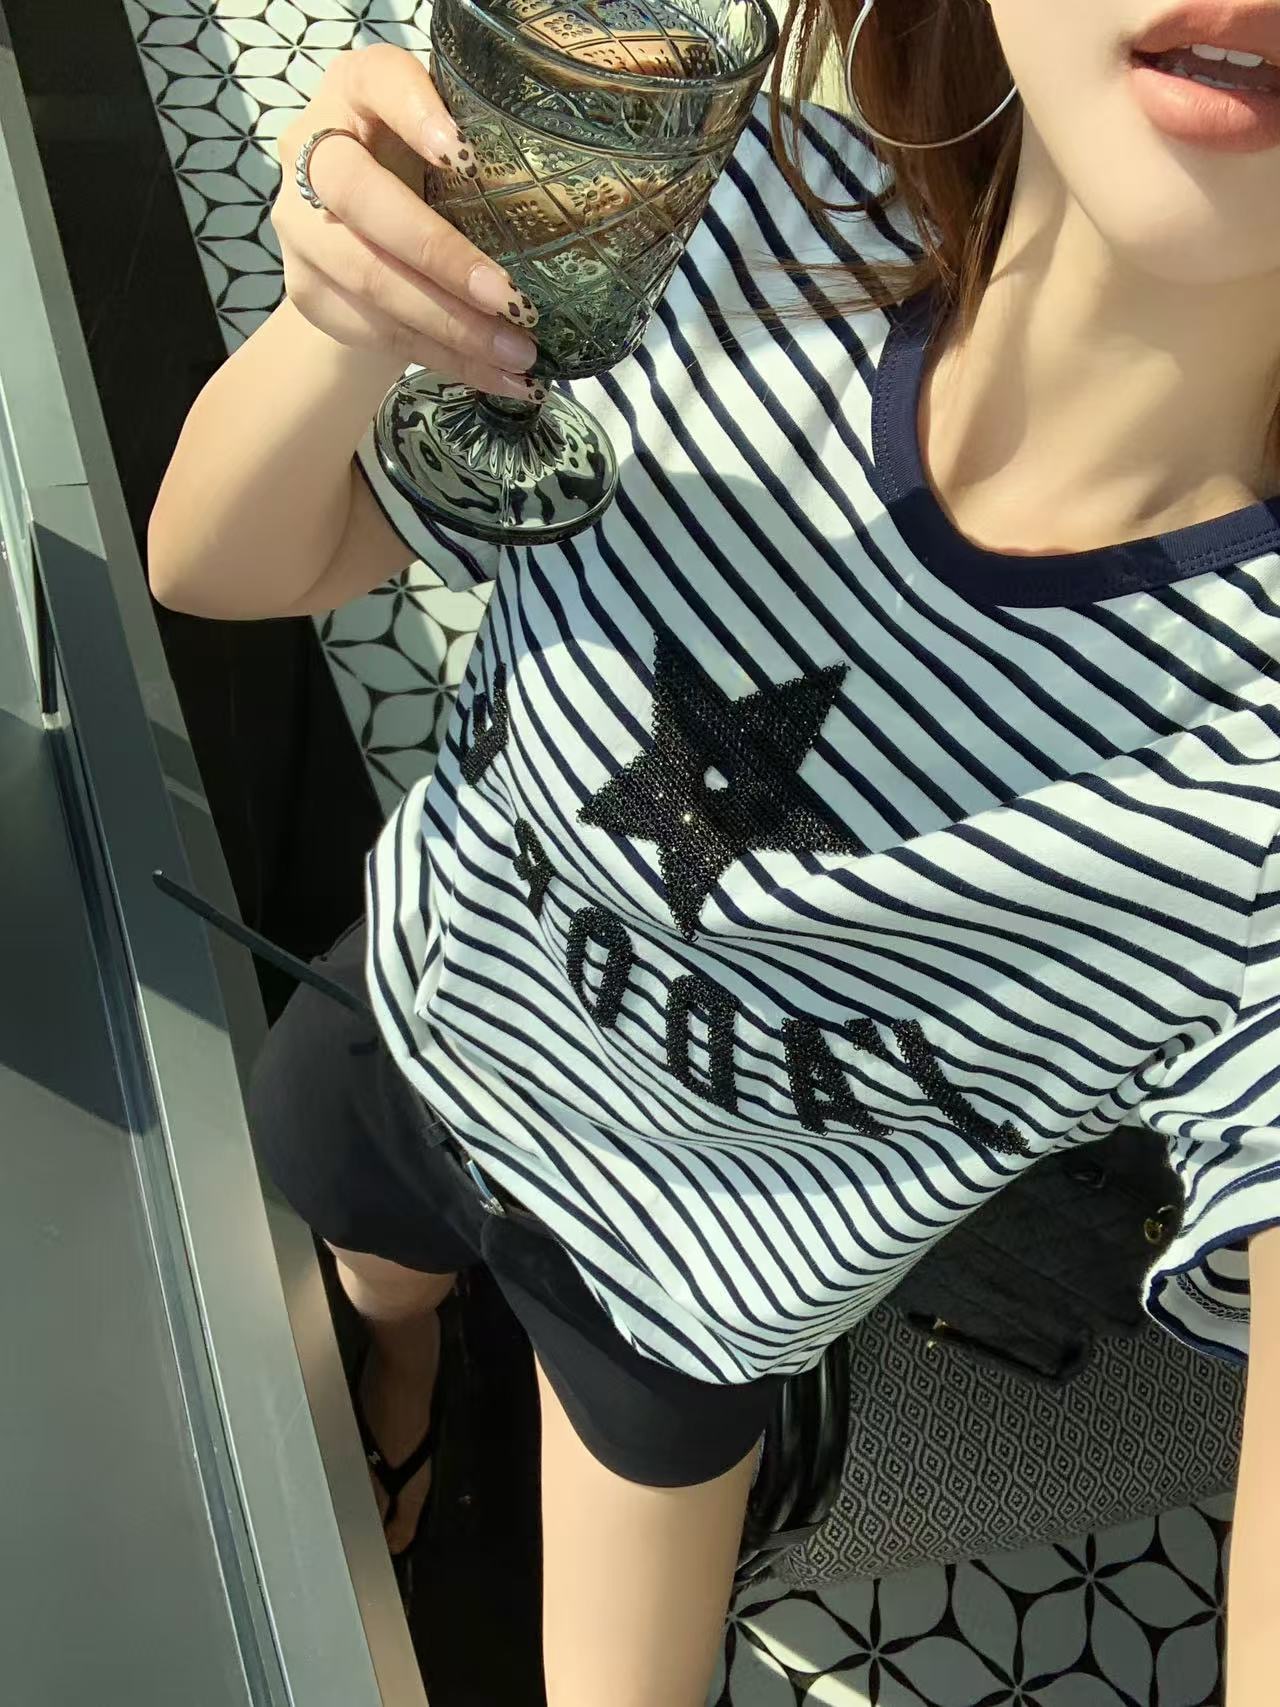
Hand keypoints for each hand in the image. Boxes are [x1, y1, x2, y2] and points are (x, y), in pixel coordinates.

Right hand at [272, 44, 541, 399]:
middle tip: (513, 302)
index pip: (377, 82)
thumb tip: (576, 198)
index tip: (463, 158)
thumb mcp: (451, 146)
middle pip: (365, 202)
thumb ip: (482, 151)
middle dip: (443, 258)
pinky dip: (448, 360)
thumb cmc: (426, 177)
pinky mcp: (308, 290)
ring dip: (453, 327)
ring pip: (372, 280)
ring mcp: (301, 225)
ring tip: (520, 355)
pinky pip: (380, 332)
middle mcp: (314, 151)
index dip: (416, 116)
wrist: (362, 238)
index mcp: (356, 90)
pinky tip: (500, 377)